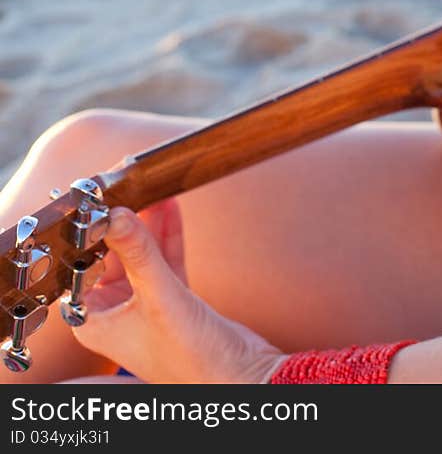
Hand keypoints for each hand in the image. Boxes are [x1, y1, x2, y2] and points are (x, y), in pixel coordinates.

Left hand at [69, 200, 284, 384]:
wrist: (238, 376)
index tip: (93, 202)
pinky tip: (170, 207)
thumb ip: (139, 253)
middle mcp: (115, 314)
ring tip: (150, 187)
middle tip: (124, 187)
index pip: (80, 269)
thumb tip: (116, 214)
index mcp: (96, 322)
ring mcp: (145, 306)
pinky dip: (167, 236)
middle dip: (121, 223)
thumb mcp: (160, 297)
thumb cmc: (189, 357)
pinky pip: (165, 260)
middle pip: (112, 257)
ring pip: (141, 255)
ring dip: (148, 224)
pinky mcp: (173, 300)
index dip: (86, 235)